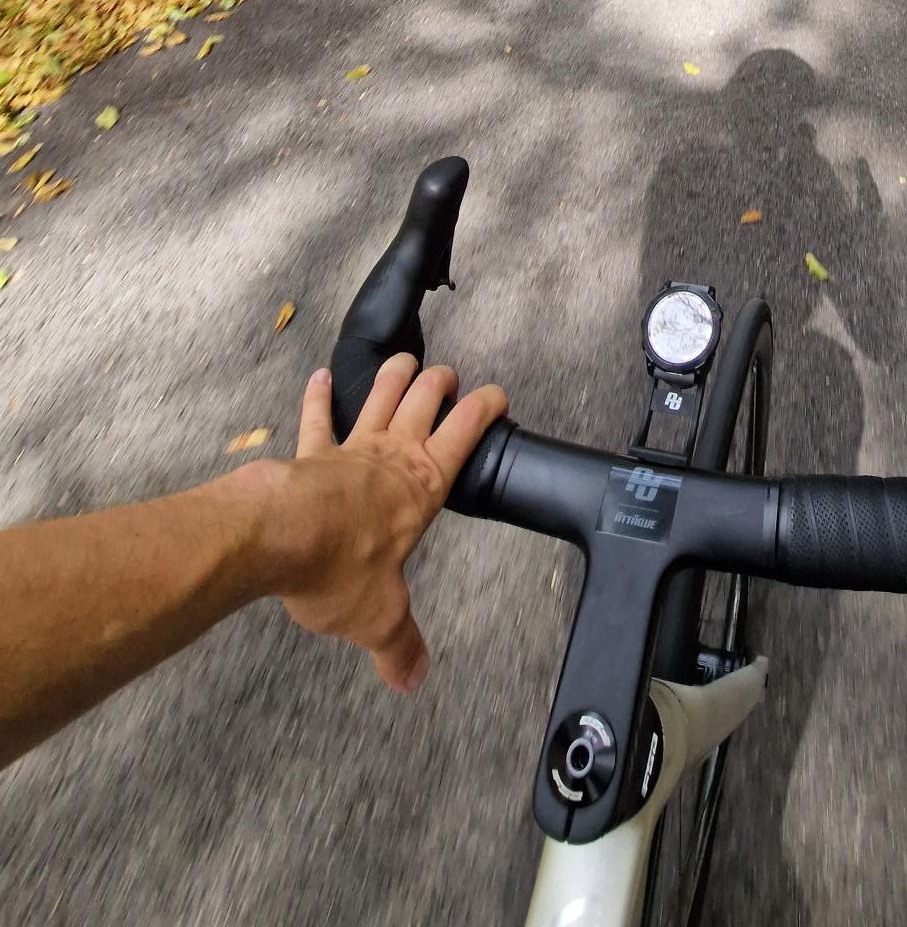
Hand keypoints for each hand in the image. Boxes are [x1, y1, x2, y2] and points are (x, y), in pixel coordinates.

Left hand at [269, 356, 506, 692]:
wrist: (275, 536)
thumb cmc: (337, 567)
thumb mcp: (378, 617)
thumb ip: (399, 646)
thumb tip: (412, 679)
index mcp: (423, 486)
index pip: (466, 431)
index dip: (486, 407)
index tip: (498, 396)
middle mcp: (393, 456)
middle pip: (425, 399)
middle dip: (442, 383)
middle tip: (450, 378)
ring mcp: (350, 448)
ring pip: (380, 394)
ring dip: (395, 374)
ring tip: (406, 361)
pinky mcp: (309, 451)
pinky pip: (317, 415)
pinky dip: (320, 394)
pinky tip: (320, 376)